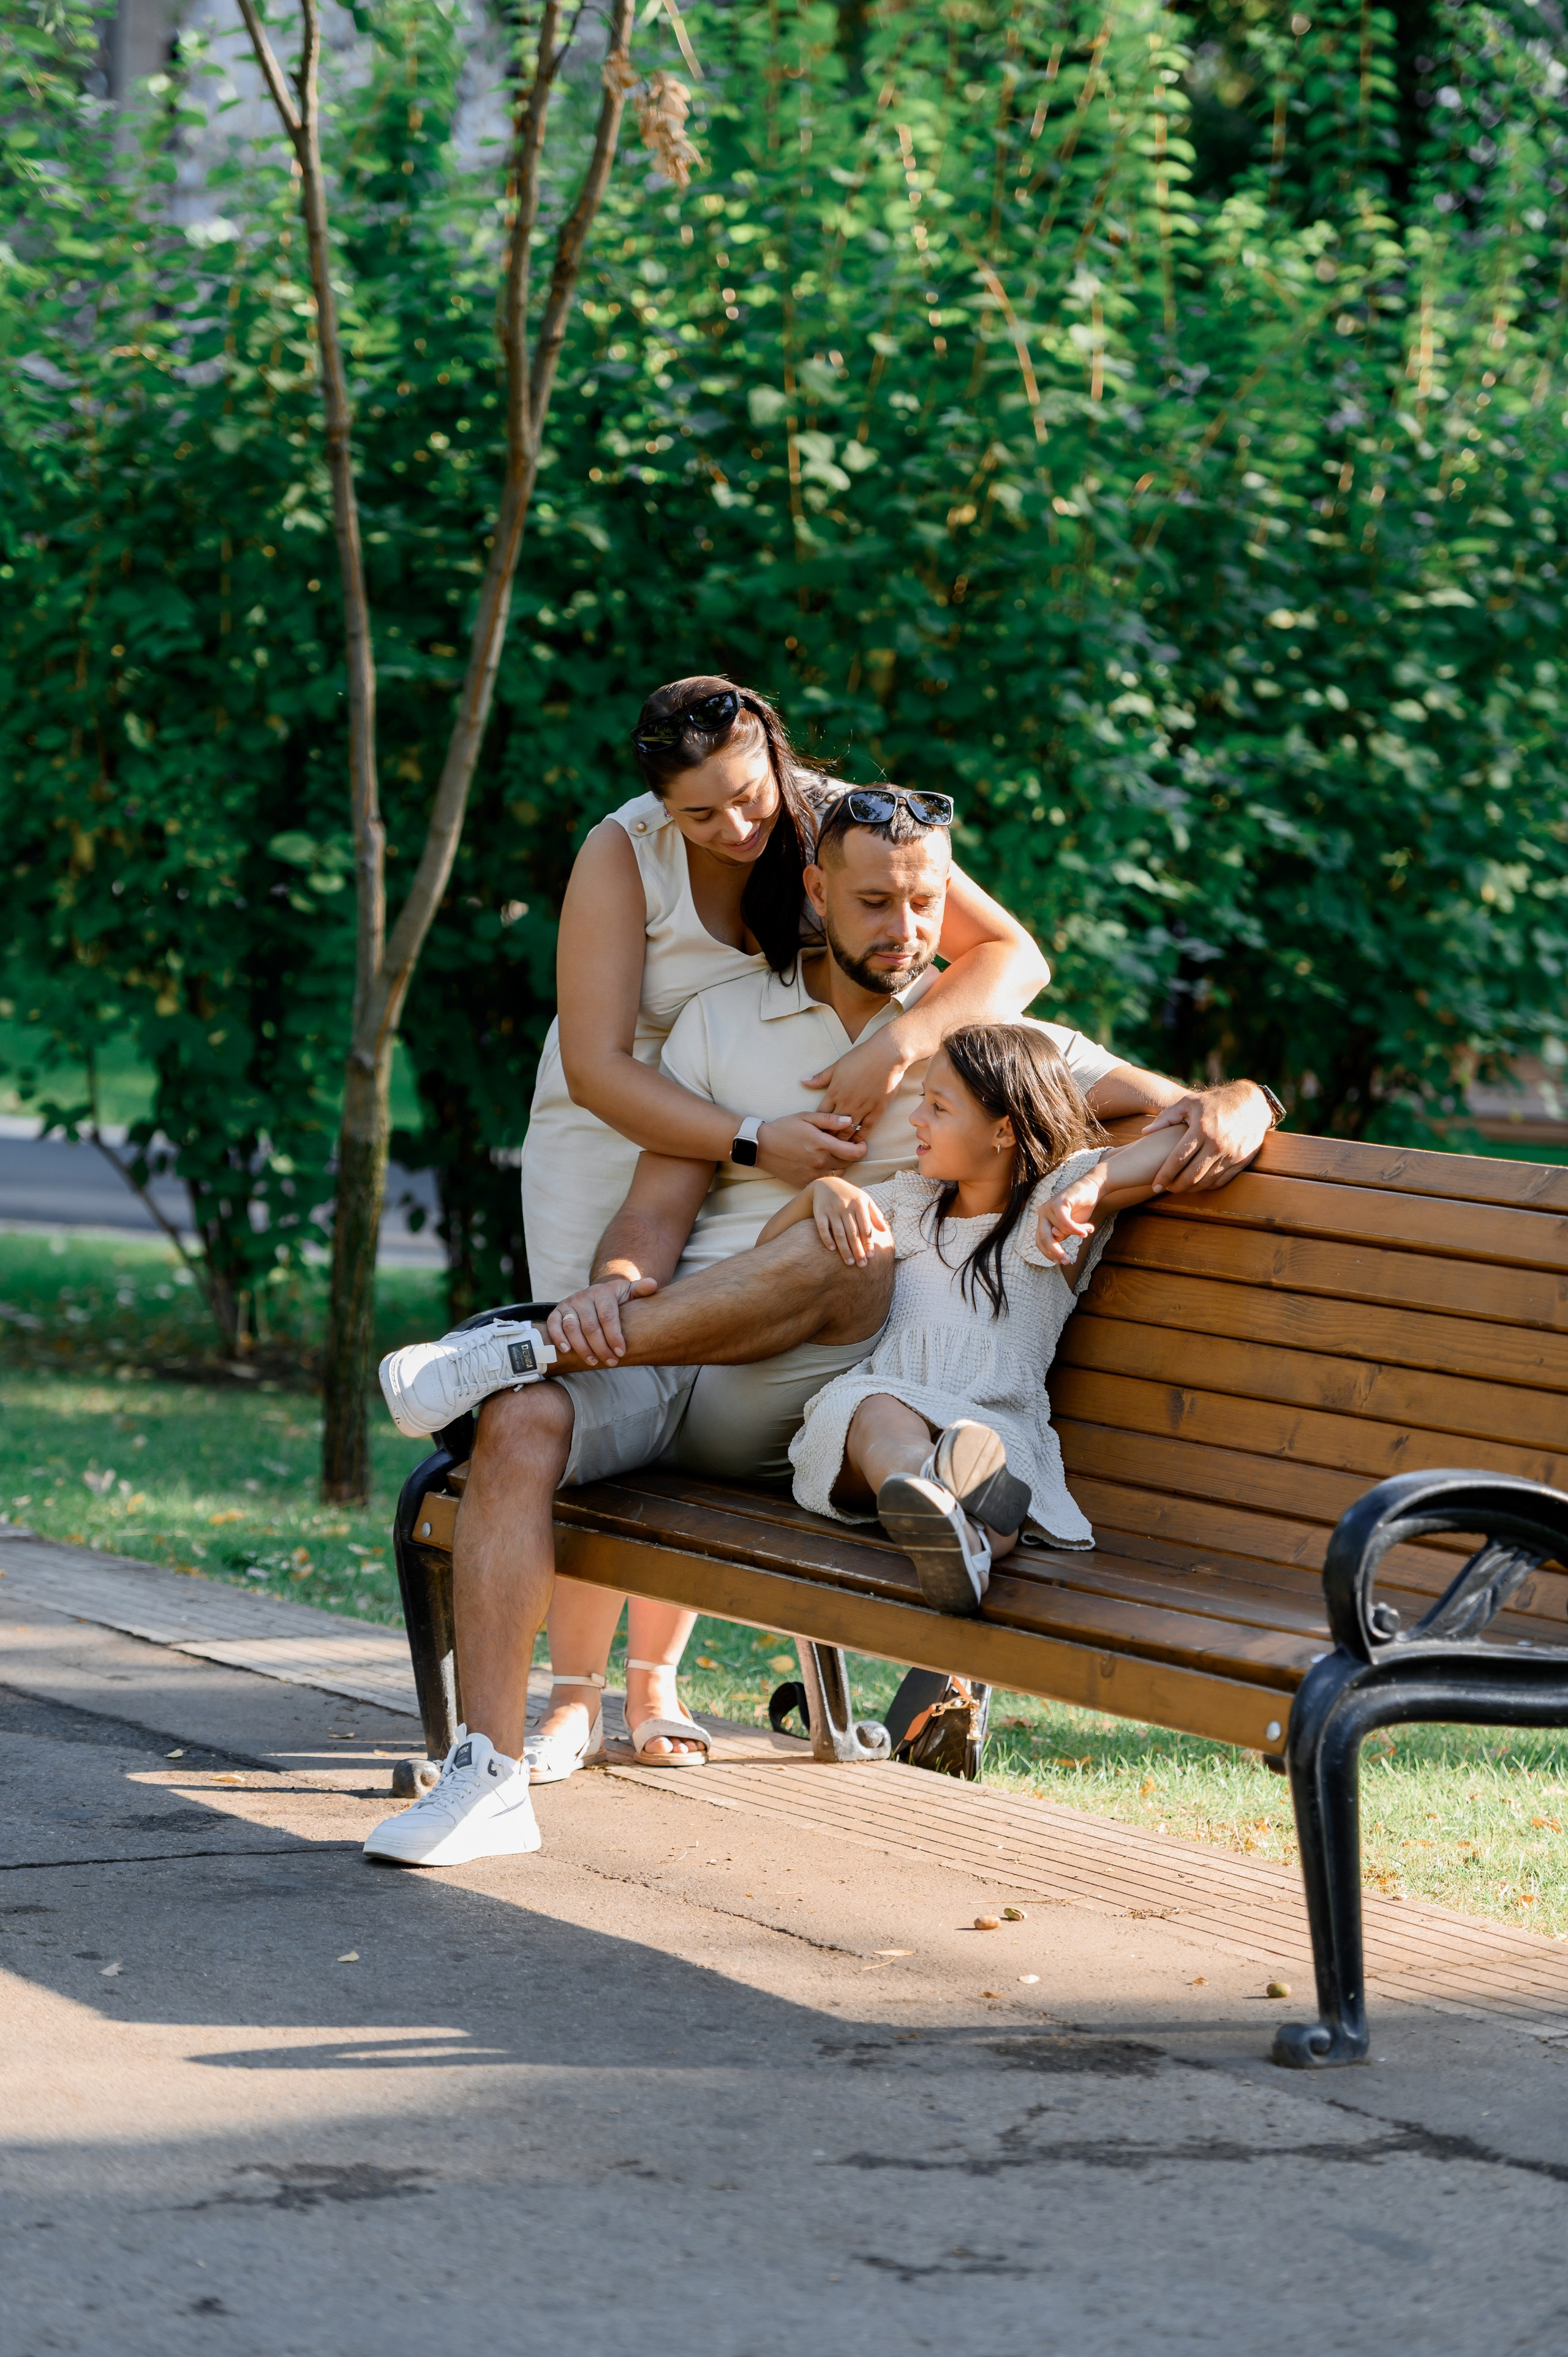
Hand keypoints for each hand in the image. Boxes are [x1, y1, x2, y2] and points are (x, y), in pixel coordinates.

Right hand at [545, 1274, 657, 1365]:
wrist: (595, 1294)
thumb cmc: (615, 1299)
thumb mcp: (628, 1292)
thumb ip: (640, 1290)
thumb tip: (653, 1285)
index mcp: (603, 1292)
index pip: (608, 1316)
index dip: (614, 1336)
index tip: (621, 1352)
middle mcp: (584, 1297)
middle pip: (590, 1326)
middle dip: (601, 1347)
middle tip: (610, 1362)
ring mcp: (569, 1304)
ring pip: (572, 1327)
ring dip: (582, 1347)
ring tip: (593, 1361)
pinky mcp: (557, 1311)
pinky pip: (554, 1324)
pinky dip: (558, 1338)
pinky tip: (567, 1351)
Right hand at [754, 1110, 868, 1188]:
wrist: (761, 1146)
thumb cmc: (784, 1128)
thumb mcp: (806, 1117)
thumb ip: (830, 1120)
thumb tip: (850, 1121)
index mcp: (822, 1145)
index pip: (855, 1153)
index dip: (862, 1149)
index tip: (860, 1144)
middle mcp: (820, 1162)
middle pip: (848, 1164)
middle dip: (850, 1155)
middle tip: (844, 1147)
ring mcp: (812, 1175)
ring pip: (838, 1174)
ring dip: (839, 1166)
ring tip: (831, 1156)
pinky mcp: (803, 1183)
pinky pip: (823, 1182)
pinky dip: (826, 1175)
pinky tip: (820, 1165)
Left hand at [802, 1024, 909, 1136]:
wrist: (886, 1055)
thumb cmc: (861, 1057)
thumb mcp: (837, 1066)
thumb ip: (820, 1078)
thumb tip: (803, 1081)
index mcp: (834, 1092)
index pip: (820, 1115)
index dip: (817, 1125)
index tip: (815, 1132)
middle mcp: (846, 1103)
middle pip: (832, 1128)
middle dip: (827, 1137)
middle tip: (824, 1145)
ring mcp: (862, 1108)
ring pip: (848, 1132)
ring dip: (842, 1141)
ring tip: (839, 1148)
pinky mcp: (876, 1111)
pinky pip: (866, 1130)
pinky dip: (860, 1138)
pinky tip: (857, 1143)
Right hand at [807, 1177, 893, 1266]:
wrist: (827, 1184)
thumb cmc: (850, 1195)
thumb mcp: (865, 1200)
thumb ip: (875, 1215)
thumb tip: (884, 1231)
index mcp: (859, 1204)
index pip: (865, 1227)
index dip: (868, 1243)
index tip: (871, 1256)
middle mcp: (846, 1206)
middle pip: (853, 1233)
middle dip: (858, 1250)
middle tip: (862, 1265)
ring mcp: (832, 1209)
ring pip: (839, 1233)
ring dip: (844, 1249)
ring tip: (849, 1263)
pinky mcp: (819, 1212)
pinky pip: (822, 1228)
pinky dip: (827, 1239)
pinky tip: (832, 1249)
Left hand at [1036, 1174, 1101, 1266]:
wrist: (1092, 1188)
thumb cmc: (1081, 1208)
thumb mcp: (1070, 1227)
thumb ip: (1062, 1234)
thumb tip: (1055, 1238)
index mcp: (1043, 1220)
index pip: (1040, 1241)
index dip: (1048, 1253)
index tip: (1059, 1262)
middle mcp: (1043, 1212)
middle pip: (1044, 1239)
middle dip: (1056, 1252)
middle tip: (1067, 1262)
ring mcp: (1049, 1206)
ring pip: (1060, 1231)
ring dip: (1076, 1233)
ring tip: (1087, 1229)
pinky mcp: (1058, 1202)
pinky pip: (1065, 1223)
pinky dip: (1076, 1229)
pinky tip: (1085, 1232)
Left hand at [1139, 1080, 1271, 1193]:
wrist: (1252, 1104)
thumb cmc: (1215, 1102)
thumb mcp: (1189, 1103)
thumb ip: (1166, 1117)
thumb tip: (1145, 1133)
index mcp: (1201, 1129)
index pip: (1178, 1159)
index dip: (1164, 1175)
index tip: (1155, 1185)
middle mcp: (1217, 1144)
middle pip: (1191, 1175)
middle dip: (1175, 1186)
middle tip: (1165, 1188)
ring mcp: (1231, 1154)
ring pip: (1206, 1181)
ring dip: (1190, 1189)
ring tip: (1179, 1187)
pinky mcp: (1242, 1161)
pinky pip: (1221, 1181)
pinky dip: (1207, 1186)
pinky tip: (1197, 1184)